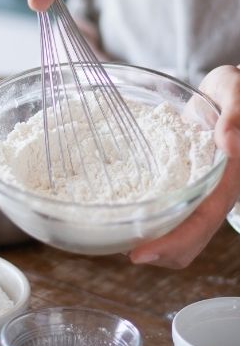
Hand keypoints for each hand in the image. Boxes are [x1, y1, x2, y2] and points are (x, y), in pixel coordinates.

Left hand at [129, 66, 239, 267]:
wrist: (230, 95)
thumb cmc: (234, 91)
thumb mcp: (234, 91)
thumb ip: (235, 115)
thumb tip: (227, 142)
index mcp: (229, 177)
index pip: (203, 220)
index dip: (173, 241)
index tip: (138, 254)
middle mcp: (216, 192)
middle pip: (190, 239)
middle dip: (157, 252)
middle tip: (117, 249)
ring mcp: (202, 193)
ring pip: (181, 233)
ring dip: (153, 242)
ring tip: (118, 237)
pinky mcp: (189, 188)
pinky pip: (172, 215)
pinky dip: (152, 225)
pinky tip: (127, 218)